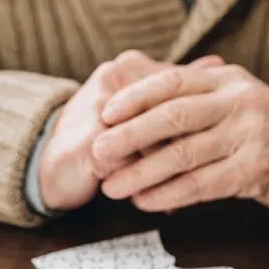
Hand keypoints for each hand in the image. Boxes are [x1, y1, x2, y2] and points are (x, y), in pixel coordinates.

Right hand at [38, 51, 222, 211]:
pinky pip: (137, 167)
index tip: (218, 141)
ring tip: (190, 188)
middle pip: (173, 115)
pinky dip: (154, 186)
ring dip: (174, 169)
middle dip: (191, 145)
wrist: (50, 167)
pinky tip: (168, 204)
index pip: (181, 90)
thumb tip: (218, 63)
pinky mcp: (92, 146)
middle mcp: (113, 81)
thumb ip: (175, 87)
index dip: (201, 120)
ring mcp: (100, 112)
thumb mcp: (139, 107)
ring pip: (158, 141)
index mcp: (129, 67)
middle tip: (214, 166)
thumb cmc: (101, 139)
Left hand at [92, 64, 268, 214]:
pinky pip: (202, 183)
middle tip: (97, 153)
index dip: (134, 97)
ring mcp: (249, 135)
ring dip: (142, 173)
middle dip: (129, 136)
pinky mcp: (256, 169)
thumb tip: (139, 98)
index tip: (104, 113)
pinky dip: (169, 194)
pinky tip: (145, 202)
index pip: (172, 82)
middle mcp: (238, 102)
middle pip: (172, 116)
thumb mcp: (236, 101)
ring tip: (112, 187)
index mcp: (227, 81)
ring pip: (183, 154)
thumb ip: (197, 98)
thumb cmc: (267, 131)